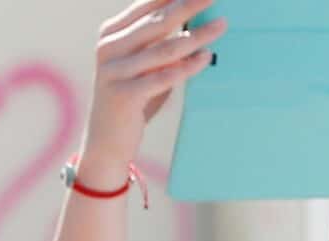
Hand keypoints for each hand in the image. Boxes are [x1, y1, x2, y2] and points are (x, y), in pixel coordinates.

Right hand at [78, 0, 225, 181]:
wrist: (106, 140)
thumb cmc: (133, 99)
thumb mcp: (142, 66)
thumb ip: (159, 45)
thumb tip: (194, 25)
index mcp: (112, 33)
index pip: (147, 5)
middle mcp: (110, 47)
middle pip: (158, 21)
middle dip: (189, 5)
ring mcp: (115, 70)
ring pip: (165, 48)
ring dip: (197, 36)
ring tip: (221, 25)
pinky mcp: (125, 95)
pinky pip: (164, 77)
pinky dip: (188, 66)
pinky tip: (206, 56)